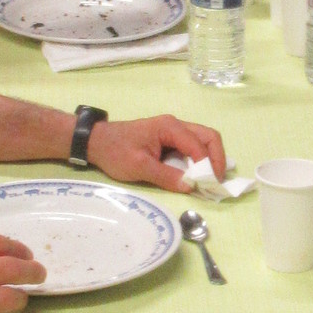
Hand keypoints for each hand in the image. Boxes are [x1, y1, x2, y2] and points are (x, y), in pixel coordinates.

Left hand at [90, 115, 227, 189]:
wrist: (95, 142)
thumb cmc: (115, 151)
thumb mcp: (139, 167)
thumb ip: (166, 176)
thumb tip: (191, 186)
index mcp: (170, 127)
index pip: (199, 145)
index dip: (208, 165)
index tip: (210, 185)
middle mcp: (176, 125)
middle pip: (209, 137)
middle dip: (217, 159)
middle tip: (217, 181)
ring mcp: (173, 131)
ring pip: (203, 141)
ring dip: (210, 159)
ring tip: (209, 180)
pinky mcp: (170, 140)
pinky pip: (192, 147)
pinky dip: (200, 161)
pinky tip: (198, 175)